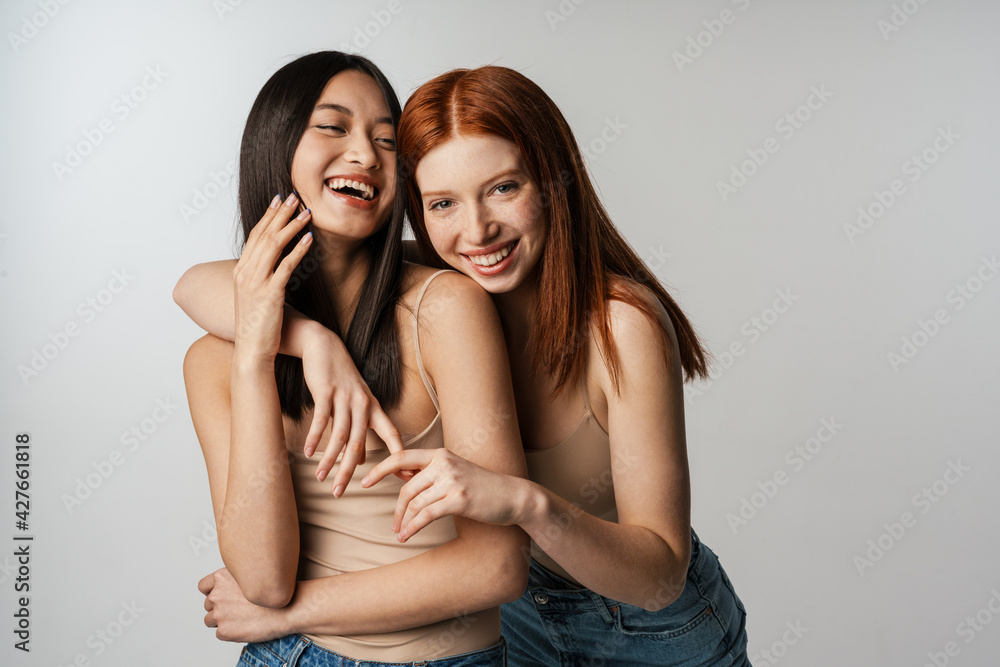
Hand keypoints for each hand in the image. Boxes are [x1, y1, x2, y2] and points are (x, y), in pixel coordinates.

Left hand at [198, 568, 287, 642]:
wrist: (290, 607)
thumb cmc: (275, 591)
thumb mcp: (252, 575)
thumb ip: (235, 581)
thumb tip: (227, 590)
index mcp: (223, 577)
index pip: (203, 586)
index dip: (212, 592)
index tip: (222, 596)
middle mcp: (218, 594)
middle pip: (208, 604)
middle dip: (220, 607)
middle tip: (239, 609)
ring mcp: (220, 613)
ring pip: (210, 620)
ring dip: (223, 621)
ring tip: (242, 619)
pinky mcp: (224, 631)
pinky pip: (220, 634)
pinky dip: (231, 633)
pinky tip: (246, 626)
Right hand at [232, 193, 312, 361]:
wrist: (252, 351)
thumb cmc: (257, 326)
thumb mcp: (255, 296)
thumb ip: (262, 278)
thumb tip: (274, 265)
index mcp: (240, 271)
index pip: (255, 236)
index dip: (268, 216)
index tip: (280, 200)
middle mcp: (245, 274)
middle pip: (264, 235)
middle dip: (281, 214)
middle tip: (296, 197)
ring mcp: (256, 283)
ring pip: (273, 246)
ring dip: (292, 226)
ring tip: (307, 213)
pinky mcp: (270, 294)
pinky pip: (285, 266)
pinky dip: (298, 250)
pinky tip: (309, 239)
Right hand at [299, 328, 409, 495]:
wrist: (324, 346)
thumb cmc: (341, 379)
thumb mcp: (355, 403)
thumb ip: (360, 430)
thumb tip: (364, 459)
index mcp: (374, 408)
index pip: (392, 435)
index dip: (399, 457)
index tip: (405, 478)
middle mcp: (364, 404)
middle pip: (359, 444)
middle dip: (349, 471)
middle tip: (340, 493)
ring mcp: (345, 397)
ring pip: (340, 435)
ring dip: (330, 460)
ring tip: (321, 478)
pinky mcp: (327, 391)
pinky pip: (321, 419)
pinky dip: (314, 437)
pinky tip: (308, 453)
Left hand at [362, 449, 523, 541]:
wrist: (513, 496)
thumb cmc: (482, 487)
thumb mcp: (454, 472)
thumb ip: (429, 473)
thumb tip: (399, 475)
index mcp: (440, 454)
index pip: (402, 457)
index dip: (380, 469)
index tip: (365, 482)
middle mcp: (444, 463)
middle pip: (407, 487)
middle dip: (397, 509)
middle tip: (393, 524)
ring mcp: (452, 481)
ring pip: (415, 503)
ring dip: (404, 521)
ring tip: (400, 533)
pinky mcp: (459, 499)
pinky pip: (426, 515)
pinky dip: (412, 527)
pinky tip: (406, 536)